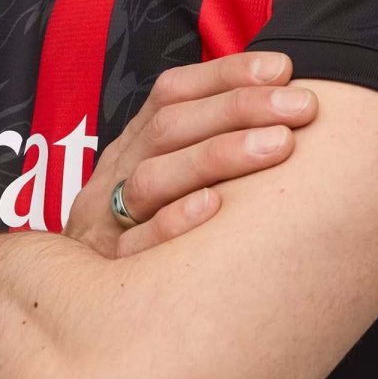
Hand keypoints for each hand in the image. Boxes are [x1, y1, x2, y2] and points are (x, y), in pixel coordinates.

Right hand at [62, 52, 317, 259]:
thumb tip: (282, 99)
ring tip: (281, 144)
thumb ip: (206, 142)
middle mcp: (116, 173)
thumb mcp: (164, 177)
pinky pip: (136, 245)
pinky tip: (218, 206)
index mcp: (133, 143)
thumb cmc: (152, 231)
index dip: (227, 74)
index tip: (284, 69)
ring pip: (153, 177)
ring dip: (218, 154)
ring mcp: (105, 221)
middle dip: (240, 108)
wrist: (75, 309)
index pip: (173, 92)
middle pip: (170, 127)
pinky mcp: (107, 271)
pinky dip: (174, 222)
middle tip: (302, 107)